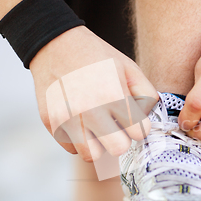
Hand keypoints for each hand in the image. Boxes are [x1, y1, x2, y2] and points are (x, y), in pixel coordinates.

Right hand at [30, 26, 157, 161]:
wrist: (54, 44)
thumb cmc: (96, 57)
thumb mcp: (128, 67)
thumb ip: (146, 94)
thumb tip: (149, 121)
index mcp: (112, 94)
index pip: (139, 132)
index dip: (139, 126)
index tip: (133, 119)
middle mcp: (89, 110)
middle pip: (118, 148)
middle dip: (120, 139)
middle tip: (115, 125)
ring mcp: (67, 118)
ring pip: (92, 156)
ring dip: (98, 144)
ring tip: (97, 128)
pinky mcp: (51, 123)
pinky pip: (72, 149)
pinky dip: (78, 141)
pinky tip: (80, 123)